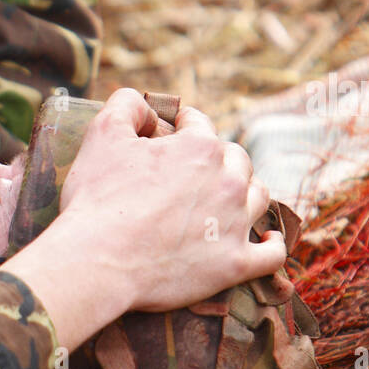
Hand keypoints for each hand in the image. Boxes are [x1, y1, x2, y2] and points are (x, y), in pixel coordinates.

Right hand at [1, 89, 286, 348]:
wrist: (96, 263)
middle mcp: (227, 182)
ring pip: (258, 197)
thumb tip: (147, 106)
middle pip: (236, 159)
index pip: (199, 124)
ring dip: (246, 192)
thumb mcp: (102, 134)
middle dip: (217, 159)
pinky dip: (271, 245)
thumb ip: (127, 104)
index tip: (171, 134)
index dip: (182, 127)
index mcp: (199, 147)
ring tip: (228, 199)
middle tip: (194, 171)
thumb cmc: (96, 199)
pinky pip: (271, 253)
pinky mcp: (234, 265)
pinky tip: (266, 240)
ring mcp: (235, 225)